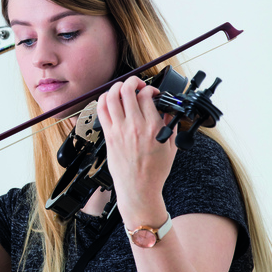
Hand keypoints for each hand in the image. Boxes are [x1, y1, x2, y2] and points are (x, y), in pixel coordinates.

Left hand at [97, 76, 176, 226]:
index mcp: (153, 128)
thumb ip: (169, 126)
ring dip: (116, 87)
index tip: (151, 93)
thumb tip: (166, 112)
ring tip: (122, 88)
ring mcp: (119, 131)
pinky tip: (109, 99)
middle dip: (133, 82)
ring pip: (111, 97)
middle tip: (137, 85)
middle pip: (127, 90)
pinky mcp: (108, 136)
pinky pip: (101, 111)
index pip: (147, 95)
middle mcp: (134, 126)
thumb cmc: (154, 172)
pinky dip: (103, 100)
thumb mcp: (171, 147)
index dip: (150, 89)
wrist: (139, 189)